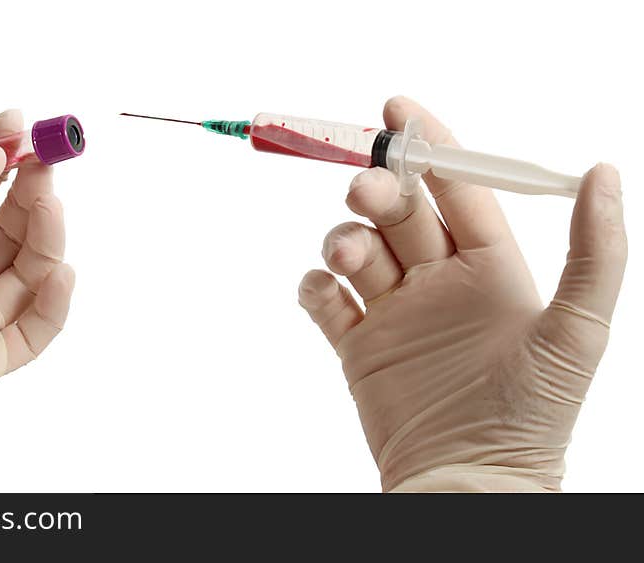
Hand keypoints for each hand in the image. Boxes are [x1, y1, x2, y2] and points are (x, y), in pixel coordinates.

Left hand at [0, 110, 74, 465]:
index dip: (1, 162)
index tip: (21, 130)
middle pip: (12, 232)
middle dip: (31, 195)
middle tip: (45, 164)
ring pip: (30, 274)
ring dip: (48, 238)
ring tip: (49, 207)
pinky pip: (35, 330)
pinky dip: (55, 303)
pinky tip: (59, 271)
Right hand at [298, 97, 626, 491]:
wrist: (469, 481)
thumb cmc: (531, 413)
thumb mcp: (576, 330)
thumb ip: (595, 251)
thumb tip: (604, 171)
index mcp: (488, 266)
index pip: (456, 190)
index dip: (430, 146)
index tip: (398, 110)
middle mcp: (438, 281)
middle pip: (398, 212)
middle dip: (378, 190)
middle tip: (366, 190)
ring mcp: (394, 312)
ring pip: (356, 248)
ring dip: (345, 238)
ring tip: (350, 257)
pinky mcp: (357, 345)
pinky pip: (324, 298)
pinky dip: (315, 286)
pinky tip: (324, 292)